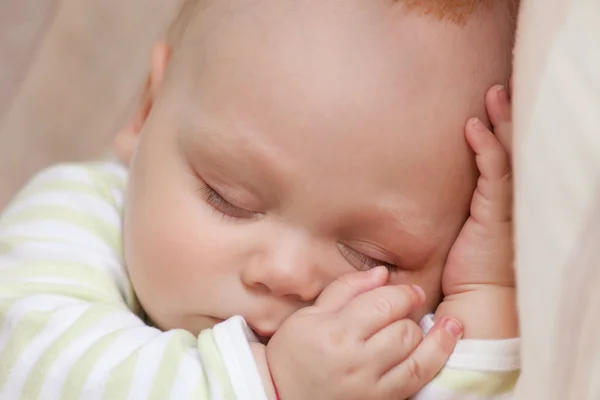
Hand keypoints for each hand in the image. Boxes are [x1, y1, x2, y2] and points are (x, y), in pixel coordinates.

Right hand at [265, 268, 462, 399]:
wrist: (282, 398)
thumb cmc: (293, 353)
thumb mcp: (310, 315)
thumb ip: (346, 290)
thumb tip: (382, 273)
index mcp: (334, 333)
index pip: (381, 304)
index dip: (402, 293)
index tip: (407, 290)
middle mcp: (355, 361)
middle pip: (402, 329)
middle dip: (411, 313)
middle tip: (410, 306)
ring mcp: (370, 387)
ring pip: (416, 355)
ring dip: (429, 335)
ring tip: (437, 324)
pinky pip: (417, 380)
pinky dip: (435, 358)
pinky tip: (444, 341)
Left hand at [437, 83, 516, 337]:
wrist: (479, 295)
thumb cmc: (466, 263)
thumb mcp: (461, 227)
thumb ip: (454, 203)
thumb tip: (421, 185)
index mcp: (500, 196)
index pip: (506, 152)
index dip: (502, 126)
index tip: (492, 100)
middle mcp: (509, 196)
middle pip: (514, 145)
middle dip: (508, 114)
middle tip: (500, 85)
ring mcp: (506, 202)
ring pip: (509, 152)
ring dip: (501, 120)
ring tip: (494, 93)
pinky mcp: (496, 212)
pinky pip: (494, 172)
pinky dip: (486, 147)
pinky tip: (474, 127)